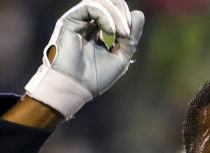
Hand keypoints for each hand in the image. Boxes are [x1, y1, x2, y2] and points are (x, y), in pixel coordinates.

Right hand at [25, 0, 144, 118]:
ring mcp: (78, 21)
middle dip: (123, 15)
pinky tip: (111, 32)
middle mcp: (87, 23)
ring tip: (122, 34)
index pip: (116, 13)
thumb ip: (131, 37)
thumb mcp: (121, 57)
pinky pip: (91, 6)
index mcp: (98, 32)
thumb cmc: (94, 78)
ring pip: (102, 2)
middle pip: (110, 3)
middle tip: (127, 34)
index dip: (127, 19)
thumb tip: (139, 13)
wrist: (75, 88)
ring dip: (117, 16)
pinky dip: (106, 16)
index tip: (130, 36)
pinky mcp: (70, 20)